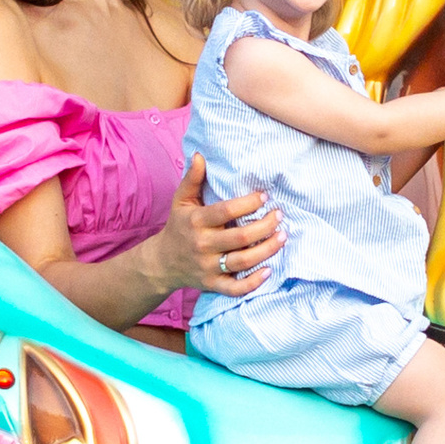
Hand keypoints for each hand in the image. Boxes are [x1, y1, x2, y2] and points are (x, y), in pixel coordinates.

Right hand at [156, 154, 283, 296]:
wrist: (162, 263)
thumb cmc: (178, 226)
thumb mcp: (181, 201)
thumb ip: (192, 179)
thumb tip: (200, 155)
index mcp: (196, 221)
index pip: (225, 211)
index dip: (248, 204)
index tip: (265, 196)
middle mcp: (202, 245)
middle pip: (240, 237)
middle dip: (264, 226)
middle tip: (280, 216)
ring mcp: (208, 267)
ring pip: (242, 261)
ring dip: (266, 250)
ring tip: (282, 237)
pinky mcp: (213, 284)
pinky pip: (235, 288)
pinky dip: (253, 282)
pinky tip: (269, 270)